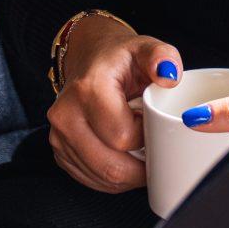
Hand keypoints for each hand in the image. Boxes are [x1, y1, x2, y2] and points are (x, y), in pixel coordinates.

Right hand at [47, 17, 181, 192]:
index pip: (123, 136)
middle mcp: (66, 115)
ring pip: (100, 177)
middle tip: (159, 156)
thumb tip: (170, 76)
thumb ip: (162, 57)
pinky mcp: (59, 151)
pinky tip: (127, 164)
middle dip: (141, 169)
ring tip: (145, 159)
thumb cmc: (120, 58)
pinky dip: (112, 179)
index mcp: (88, 90)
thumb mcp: (146, 48)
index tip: (155, 124)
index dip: (148, 137)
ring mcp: (58, 136)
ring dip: (128, 177)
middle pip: (110, 165)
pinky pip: (89, 179)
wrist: (91, 60)